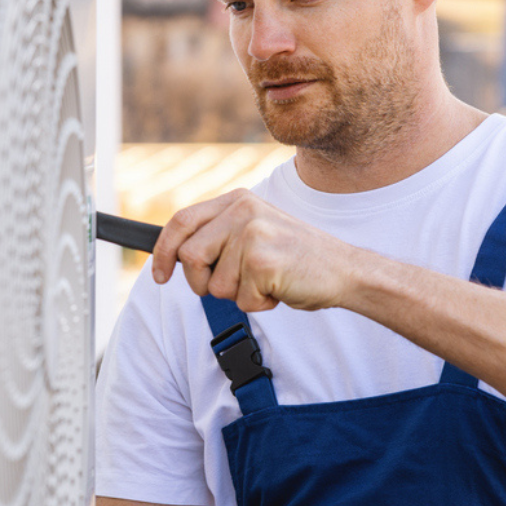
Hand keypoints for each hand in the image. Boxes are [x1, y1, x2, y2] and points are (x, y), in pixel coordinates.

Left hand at [151, 189, 352, 312]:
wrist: (344, 269)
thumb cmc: (297, 258)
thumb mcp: (255, 231)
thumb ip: (221, 234)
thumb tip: (176, 255)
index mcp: (238, 200)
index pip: (181, 221)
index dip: (163, 251)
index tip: (160, 275)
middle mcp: (243, 211)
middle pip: (189, 256)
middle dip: (203, 283)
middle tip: (234, 286)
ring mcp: (252, 234)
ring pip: (214, 284)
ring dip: (239, 295)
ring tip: (266, 282)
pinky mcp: (262, 261)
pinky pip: (241, 299)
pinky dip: (259, 304)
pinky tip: (279, 289)